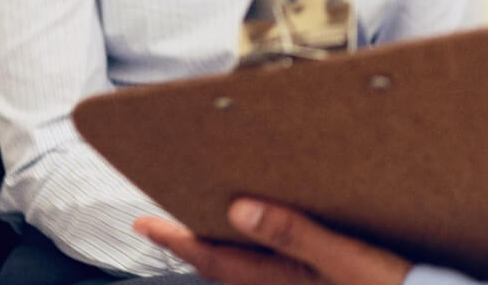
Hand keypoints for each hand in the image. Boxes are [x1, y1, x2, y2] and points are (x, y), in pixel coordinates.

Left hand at [136, 198, 411, 284]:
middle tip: (165, 222)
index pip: (215, 258)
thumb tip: (238, 209)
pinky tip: (264, 241)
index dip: (176, 240)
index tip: (142, 224)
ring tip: (206, 226)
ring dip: (222, 250)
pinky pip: (270, 273)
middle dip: (194, 244)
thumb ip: (292, 231)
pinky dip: (254, 256)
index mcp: (282, 280)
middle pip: (224, 267)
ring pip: (245, 272)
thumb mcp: (345, 256)